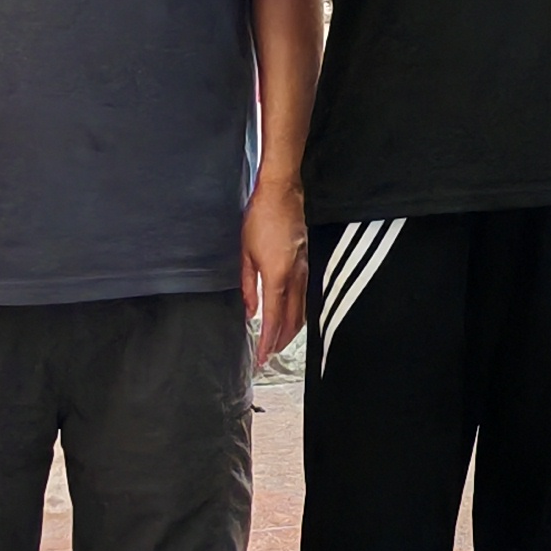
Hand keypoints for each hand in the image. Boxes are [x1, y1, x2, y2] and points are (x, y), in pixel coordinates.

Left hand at [243, 176, 307, 358]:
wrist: (282, 193)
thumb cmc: (259, 219)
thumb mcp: (245, 253)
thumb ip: (248, 285)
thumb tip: (250, 310)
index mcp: (277, 276)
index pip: (273, 318)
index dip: (268, 341)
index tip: (262, 357)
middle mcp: (295, 276)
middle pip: (292, 319)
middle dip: (280, 340)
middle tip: (269, 355)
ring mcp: (303, 269)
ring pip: (301, 309)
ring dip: (290, 329)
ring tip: (278, 341)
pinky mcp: (305, 262)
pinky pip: (304, 295)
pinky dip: (297, 312)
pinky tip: (290, 316)